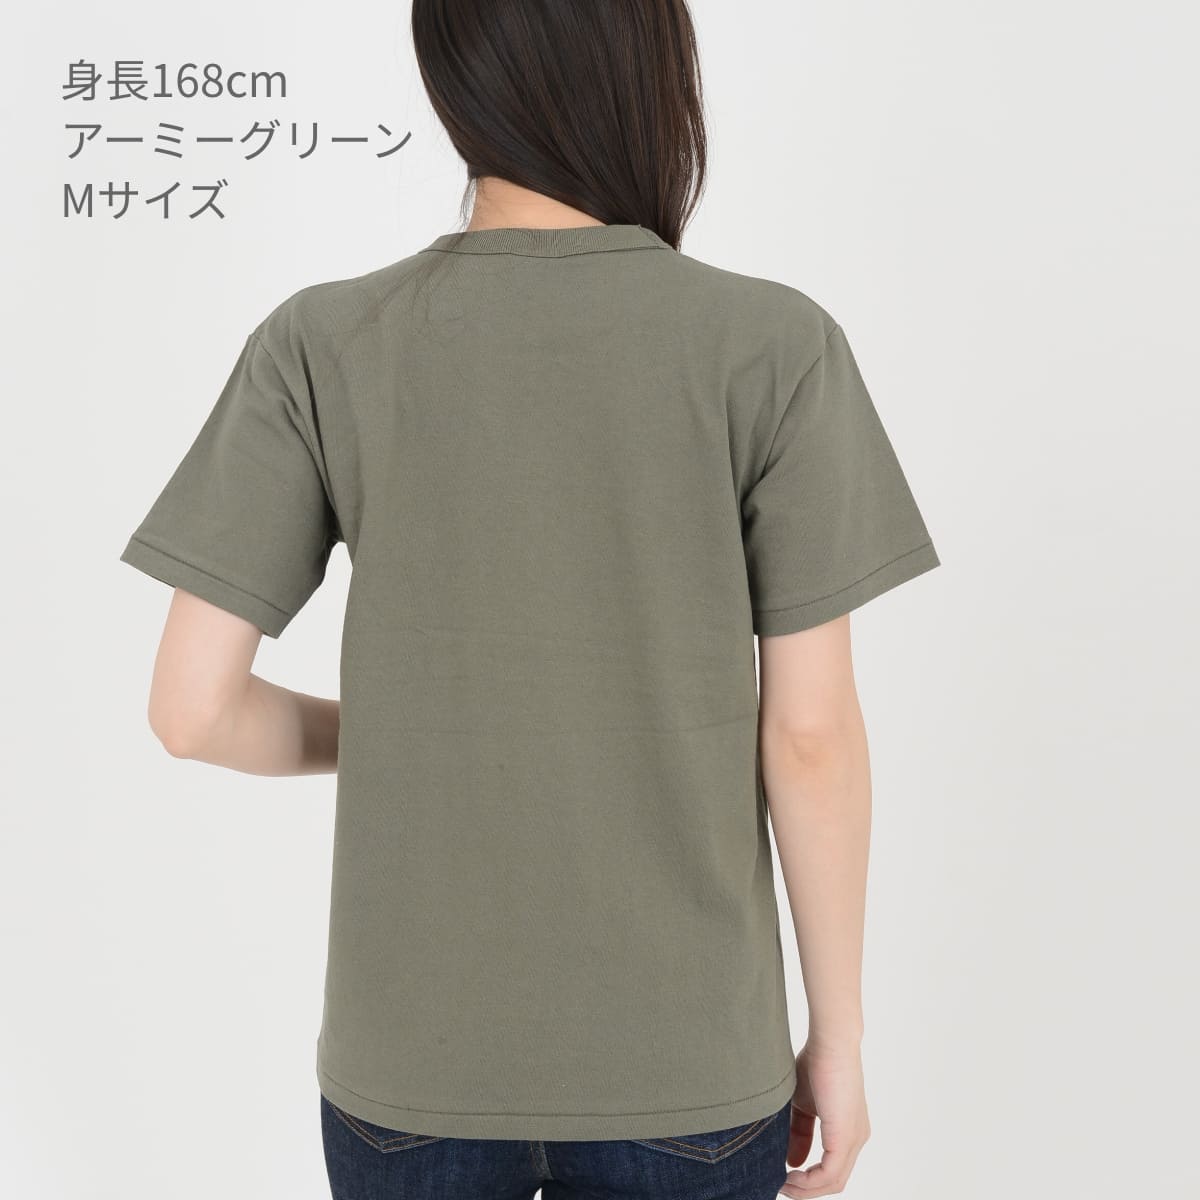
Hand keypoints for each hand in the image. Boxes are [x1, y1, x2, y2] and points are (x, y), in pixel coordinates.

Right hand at [781, 1039, 870, 1196]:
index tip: (783, 1177)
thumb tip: (792, 1162)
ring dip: (806, 1189)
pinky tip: (789, 1177)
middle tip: (780, 1187)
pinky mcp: (845, 1137)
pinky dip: (809, 1181)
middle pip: (833, 1181)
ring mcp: (854, 1139)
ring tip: (782, 1185)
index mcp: (848, 1130)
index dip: (807, 1179)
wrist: (829, 1042)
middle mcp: (856, 1139)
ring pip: (833, 1181)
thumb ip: (799, 1133)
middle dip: (805, 1189)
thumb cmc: (816, 1063)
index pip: (831, 1168)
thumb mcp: (802, 1105)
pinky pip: (830, 1173)